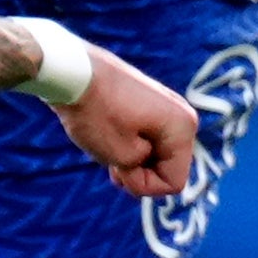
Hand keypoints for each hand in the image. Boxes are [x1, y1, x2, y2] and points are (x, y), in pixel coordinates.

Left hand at [51, 44, 201, 199]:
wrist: (73, 72)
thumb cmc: (96, 113)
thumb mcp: (121, 157)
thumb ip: (142, 173)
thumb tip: (143, 162)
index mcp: (183, 128)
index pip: (174, 182)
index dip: (143, 185)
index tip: (120, 166)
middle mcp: (182, 115)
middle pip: (166, 168)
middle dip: (138, 172)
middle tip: (111, 157)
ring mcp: (167, 107)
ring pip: (154, 154)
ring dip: (130, 159)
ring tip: (106, 144)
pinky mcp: (150, 103)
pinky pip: (146, 138)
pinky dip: (128, 144)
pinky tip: (107, 136)